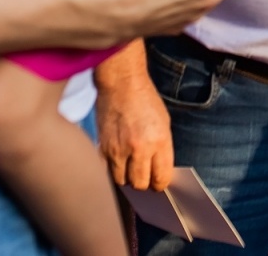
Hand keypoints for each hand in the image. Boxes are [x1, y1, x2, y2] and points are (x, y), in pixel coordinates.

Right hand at [96, 63, 173, 190]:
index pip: (161, 177)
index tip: (158, 183)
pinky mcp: (103, 147)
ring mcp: (119, 149)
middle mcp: (140, 148)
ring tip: (129, 167)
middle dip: (143, 183)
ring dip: (126, 177)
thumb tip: (158, 170)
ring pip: (122, 181)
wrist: (122, 84)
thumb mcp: (164, 122)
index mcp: (159, 141)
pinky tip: (117, 160)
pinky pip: (108, 170)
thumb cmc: (145, 100)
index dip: (160, 184)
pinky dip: (113, 169)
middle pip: (140, 184)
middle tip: (143, 175)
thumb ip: (162, 148)